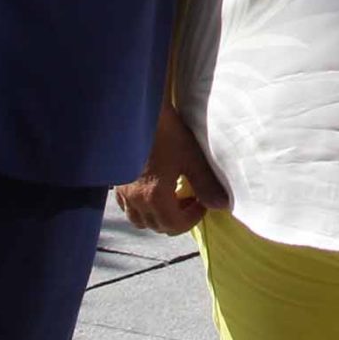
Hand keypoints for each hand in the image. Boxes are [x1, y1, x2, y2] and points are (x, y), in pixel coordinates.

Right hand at [115, 105, 228, 234]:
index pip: (174, 226)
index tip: (203, 202)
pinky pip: (128, 207)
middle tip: (192, 200)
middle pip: (157, 226)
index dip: (193, 219)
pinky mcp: (116, 182)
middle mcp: (135, 200)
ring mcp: (123, 192)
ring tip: (173, 197)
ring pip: (140, 220)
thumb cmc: (166, 133)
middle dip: (178, 219)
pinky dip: (142, 207)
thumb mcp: (192, 157)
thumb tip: (221, 205)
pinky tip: (153, 190)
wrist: (137, 113)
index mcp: (154, 197)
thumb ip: (206, 184)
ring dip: (159, 216)